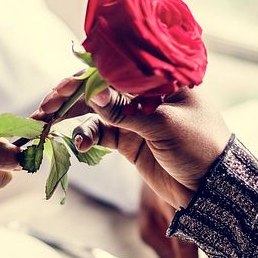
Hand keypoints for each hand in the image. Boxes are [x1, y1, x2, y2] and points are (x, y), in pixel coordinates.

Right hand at [34, 79, 230, 208]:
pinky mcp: (130, 141)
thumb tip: (93, 94)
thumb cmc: (200, 147)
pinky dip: (86, 137)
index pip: (116, 68)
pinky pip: (101, 134)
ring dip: (73, 118)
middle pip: (100, 88)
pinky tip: (78, 144)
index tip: (61, 89)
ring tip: (49, 127)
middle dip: (70, 97)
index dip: (85, 76)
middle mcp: (145, 94)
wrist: (213, 188)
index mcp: (160, 80)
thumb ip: (126, 111)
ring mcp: (136, 118)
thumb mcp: (164, 125)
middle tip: (44, 108)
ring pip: (96, 111)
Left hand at [138, 184, 241, 257]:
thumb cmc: (156, 191)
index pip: (186, 247)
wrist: (165, 151)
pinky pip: (236, 224)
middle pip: (212, 244)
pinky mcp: (224, 194)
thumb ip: (162, 249)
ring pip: (228, 235)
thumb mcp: (148, 219)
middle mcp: (197, 202)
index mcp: (175, 208)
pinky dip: (243, 248)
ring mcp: (212, 196)